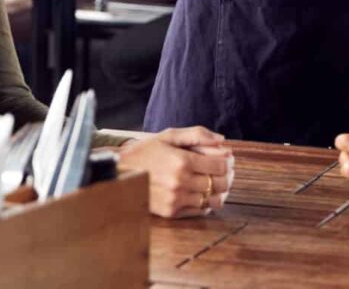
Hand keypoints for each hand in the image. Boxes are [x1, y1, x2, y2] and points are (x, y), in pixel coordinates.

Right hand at [117, 126, 235, 217]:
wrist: (119, 174)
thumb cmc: (145, 152)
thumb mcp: (168, 136)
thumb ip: (197, 135)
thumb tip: (222, 141)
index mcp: (182, 161)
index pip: (221, 166)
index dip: (228, 161)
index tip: (227, 158)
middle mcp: (180, 182)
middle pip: (221, 183)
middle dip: (228, 175)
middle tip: (225, 170)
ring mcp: (176, 200)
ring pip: (214, 200)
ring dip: (220, 191)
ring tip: (214, 182)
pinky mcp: (171, 213)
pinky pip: (201, 211)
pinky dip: (206, 202)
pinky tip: (200, 192)